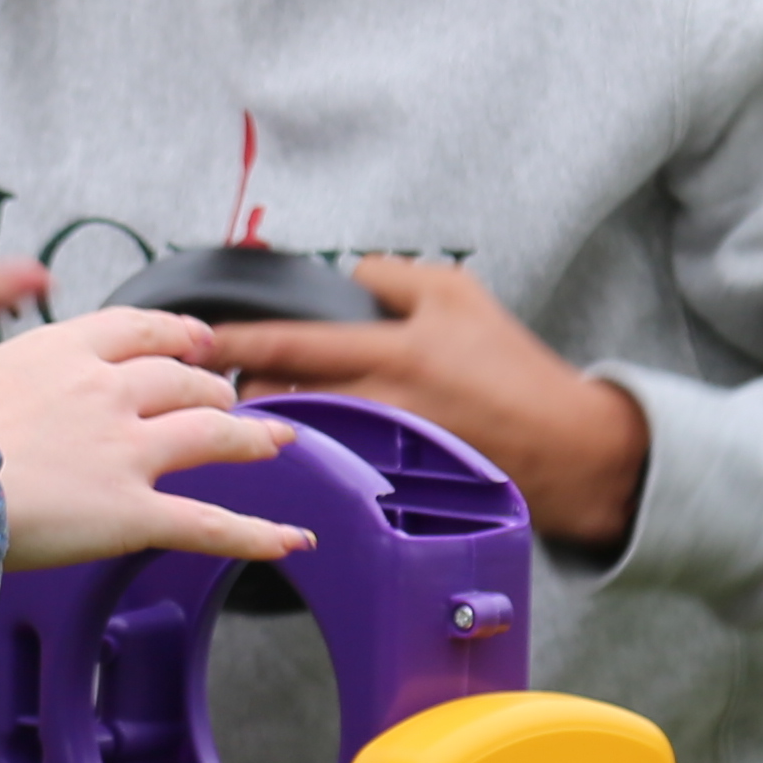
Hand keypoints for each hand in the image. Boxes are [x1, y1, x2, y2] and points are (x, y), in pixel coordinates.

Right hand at [0, 307, 315, 570]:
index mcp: (66, 349)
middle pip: (183, 379)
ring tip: (277, 442)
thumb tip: (17, 394)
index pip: (139, 330)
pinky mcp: (130, 512)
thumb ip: (19, 377)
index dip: (178, 334)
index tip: (200, 340)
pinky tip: (294, 539)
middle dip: (212, 387)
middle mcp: (107, 391)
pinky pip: (210, 525)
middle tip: (228, 399)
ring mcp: (125, 450)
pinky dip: (258, 534)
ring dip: (249, 437)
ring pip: (210, 434)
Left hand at [199, 257, 649, 552]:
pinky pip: (331, 467)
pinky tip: (303, 448)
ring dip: (271, 422)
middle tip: (214, 380)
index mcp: (395, 350)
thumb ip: (393, 279)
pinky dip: (311, 452)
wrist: (566, 448)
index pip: (294, 344)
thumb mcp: (459, 295)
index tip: (195, 340)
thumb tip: (345, 274)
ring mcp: (384, 452)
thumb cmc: (512, 367)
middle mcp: (381, 405)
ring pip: (299, 436)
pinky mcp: (394, 488)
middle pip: (281, 399)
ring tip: (254, 410)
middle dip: (241, 389)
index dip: (238, 343)